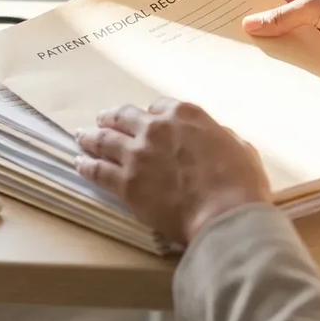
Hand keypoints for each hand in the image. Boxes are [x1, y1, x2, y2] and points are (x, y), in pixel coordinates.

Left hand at [74, 98, 271, 245]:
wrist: (224, 214)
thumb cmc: (240, 182)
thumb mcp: (239, 146)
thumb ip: (218, 136)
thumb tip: (213, 138)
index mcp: (184, 114)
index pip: (158, 106)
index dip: (151, 114)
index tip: (147, 119)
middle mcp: (155, 128)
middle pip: (124, 117)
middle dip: (111, 118)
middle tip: (102, 120)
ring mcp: (137, 154)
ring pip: (104, 140)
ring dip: (91, 137)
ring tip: (82, 136)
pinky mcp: (126, 183)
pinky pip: (98, 170)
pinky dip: (86, 165)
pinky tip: (79, 162)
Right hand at [242, 0, 319, 62]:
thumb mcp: (316, 6)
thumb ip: (281, 17)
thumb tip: (249, 24)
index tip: (234, 12)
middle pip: (284, 6)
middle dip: (266, 21)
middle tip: (238, 37)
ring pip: (295, 27)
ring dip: (282, 39)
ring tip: (252, 54)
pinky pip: (308, 44)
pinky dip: (297, 52)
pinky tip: (278, 63)